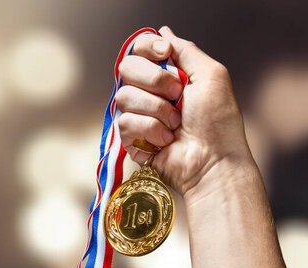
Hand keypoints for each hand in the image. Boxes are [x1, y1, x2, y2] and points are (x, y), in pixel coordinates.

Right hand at [115, 26, 253, 199]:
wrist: (212, 160)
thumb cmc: (218, 122)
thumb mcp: (211, 75)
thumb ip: (186, 50)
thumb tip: (164, 32)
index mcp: (167, 74)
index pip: (139, 50)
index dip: (147, 48)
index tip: (164, 54)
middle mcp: (148, 92)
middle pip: (126, 68)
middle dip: (155, 81)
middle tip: (177, 96)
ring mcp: (137, 114)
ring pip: (124, 96)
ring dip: (156, 110)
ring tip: (175, 124)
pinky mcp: (129, 138)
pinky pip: (125, 122)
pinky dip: (150, 130)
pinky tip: (166, 140)